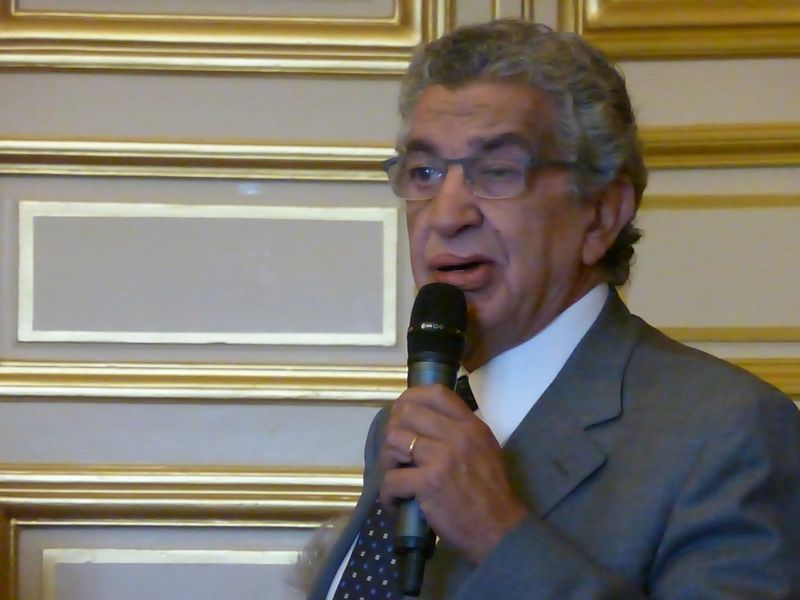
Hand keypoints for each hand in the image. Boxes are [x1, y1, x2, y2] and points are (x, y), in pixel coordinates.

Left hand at [379, 384, 527, 563]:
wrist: (498, 528)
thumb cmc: (490, 491)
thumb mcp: (485, 448)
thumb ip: (461, 431)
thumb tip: (428, 421)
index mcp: (471, 426)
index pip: (436, 393)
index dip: (412, 397)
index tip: (401, 410)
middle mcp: (457, 436)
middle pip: (408, 413)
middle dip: (393, 429)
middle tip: (394, 448)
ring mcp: (441, 458)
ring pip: (394, 441)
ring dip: (386, 459)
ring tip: (392, 474)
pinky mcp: (428, 483)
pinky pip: (392, 479)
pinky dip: (387, 494)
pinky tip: (394, 502)